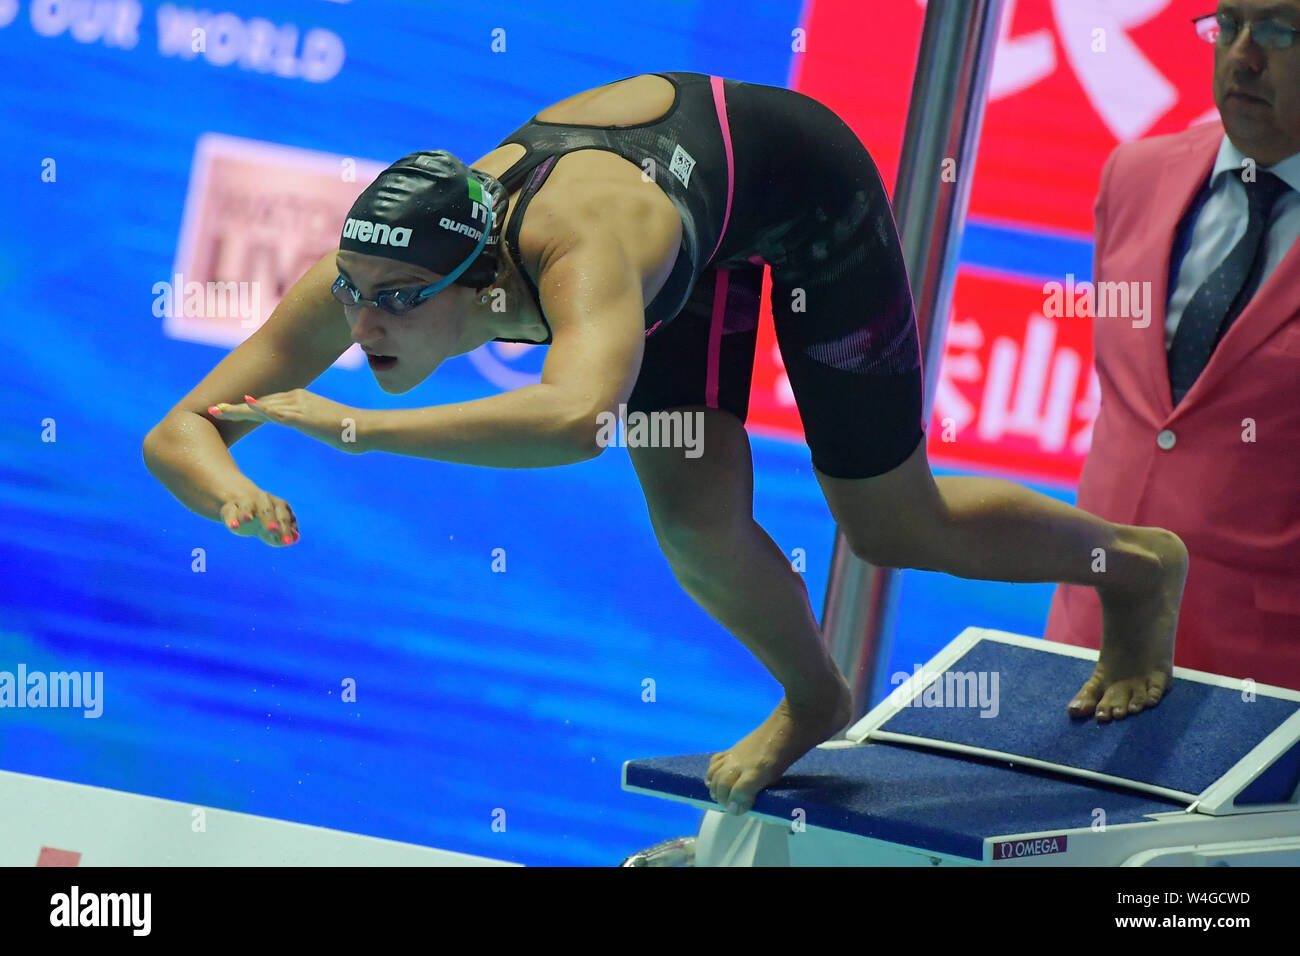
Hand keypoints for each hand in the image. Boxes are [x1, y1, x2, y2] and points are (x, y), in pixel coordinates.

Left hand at [208, 390, 365, 453]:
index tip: (229, 410)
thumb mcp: (329, 427)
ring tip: (216, 411)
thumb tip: (321, 429)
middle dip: (235, 407)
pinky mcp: (302, 416)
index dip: (247, 407)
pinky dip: (256, 409)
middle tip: (212, 409)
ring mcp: (299, 406)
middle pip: (259, 403)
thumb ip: (318, 425)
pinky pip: (274, 412)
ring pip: (261, 406)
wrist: (365, 428)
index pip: (268, 403)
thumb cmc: (352, 432)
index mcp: (302, 400)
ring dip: (237, 409)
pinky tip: (242, 407)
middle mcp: (297, 398)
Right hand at [219, 487, 299, 546]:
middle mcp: (262, 501)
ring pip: (246, 506)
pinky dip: (231, 520)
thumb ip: (287, 532)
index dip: (286, 529)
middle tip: (273, 529)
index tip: (288, 542)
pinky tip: (233, 526)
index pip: (283, 516)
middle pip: (266, 509)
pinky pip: (230, 513)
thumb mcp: (277, 524)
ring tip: (247, 519)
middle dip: (270, 519)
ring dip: (247, 512)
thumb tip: (296, 539)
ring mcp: (245, 503)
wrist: (241, 505)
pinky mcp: (229, 509)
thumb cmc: (265, 519)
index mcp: (277, 504)